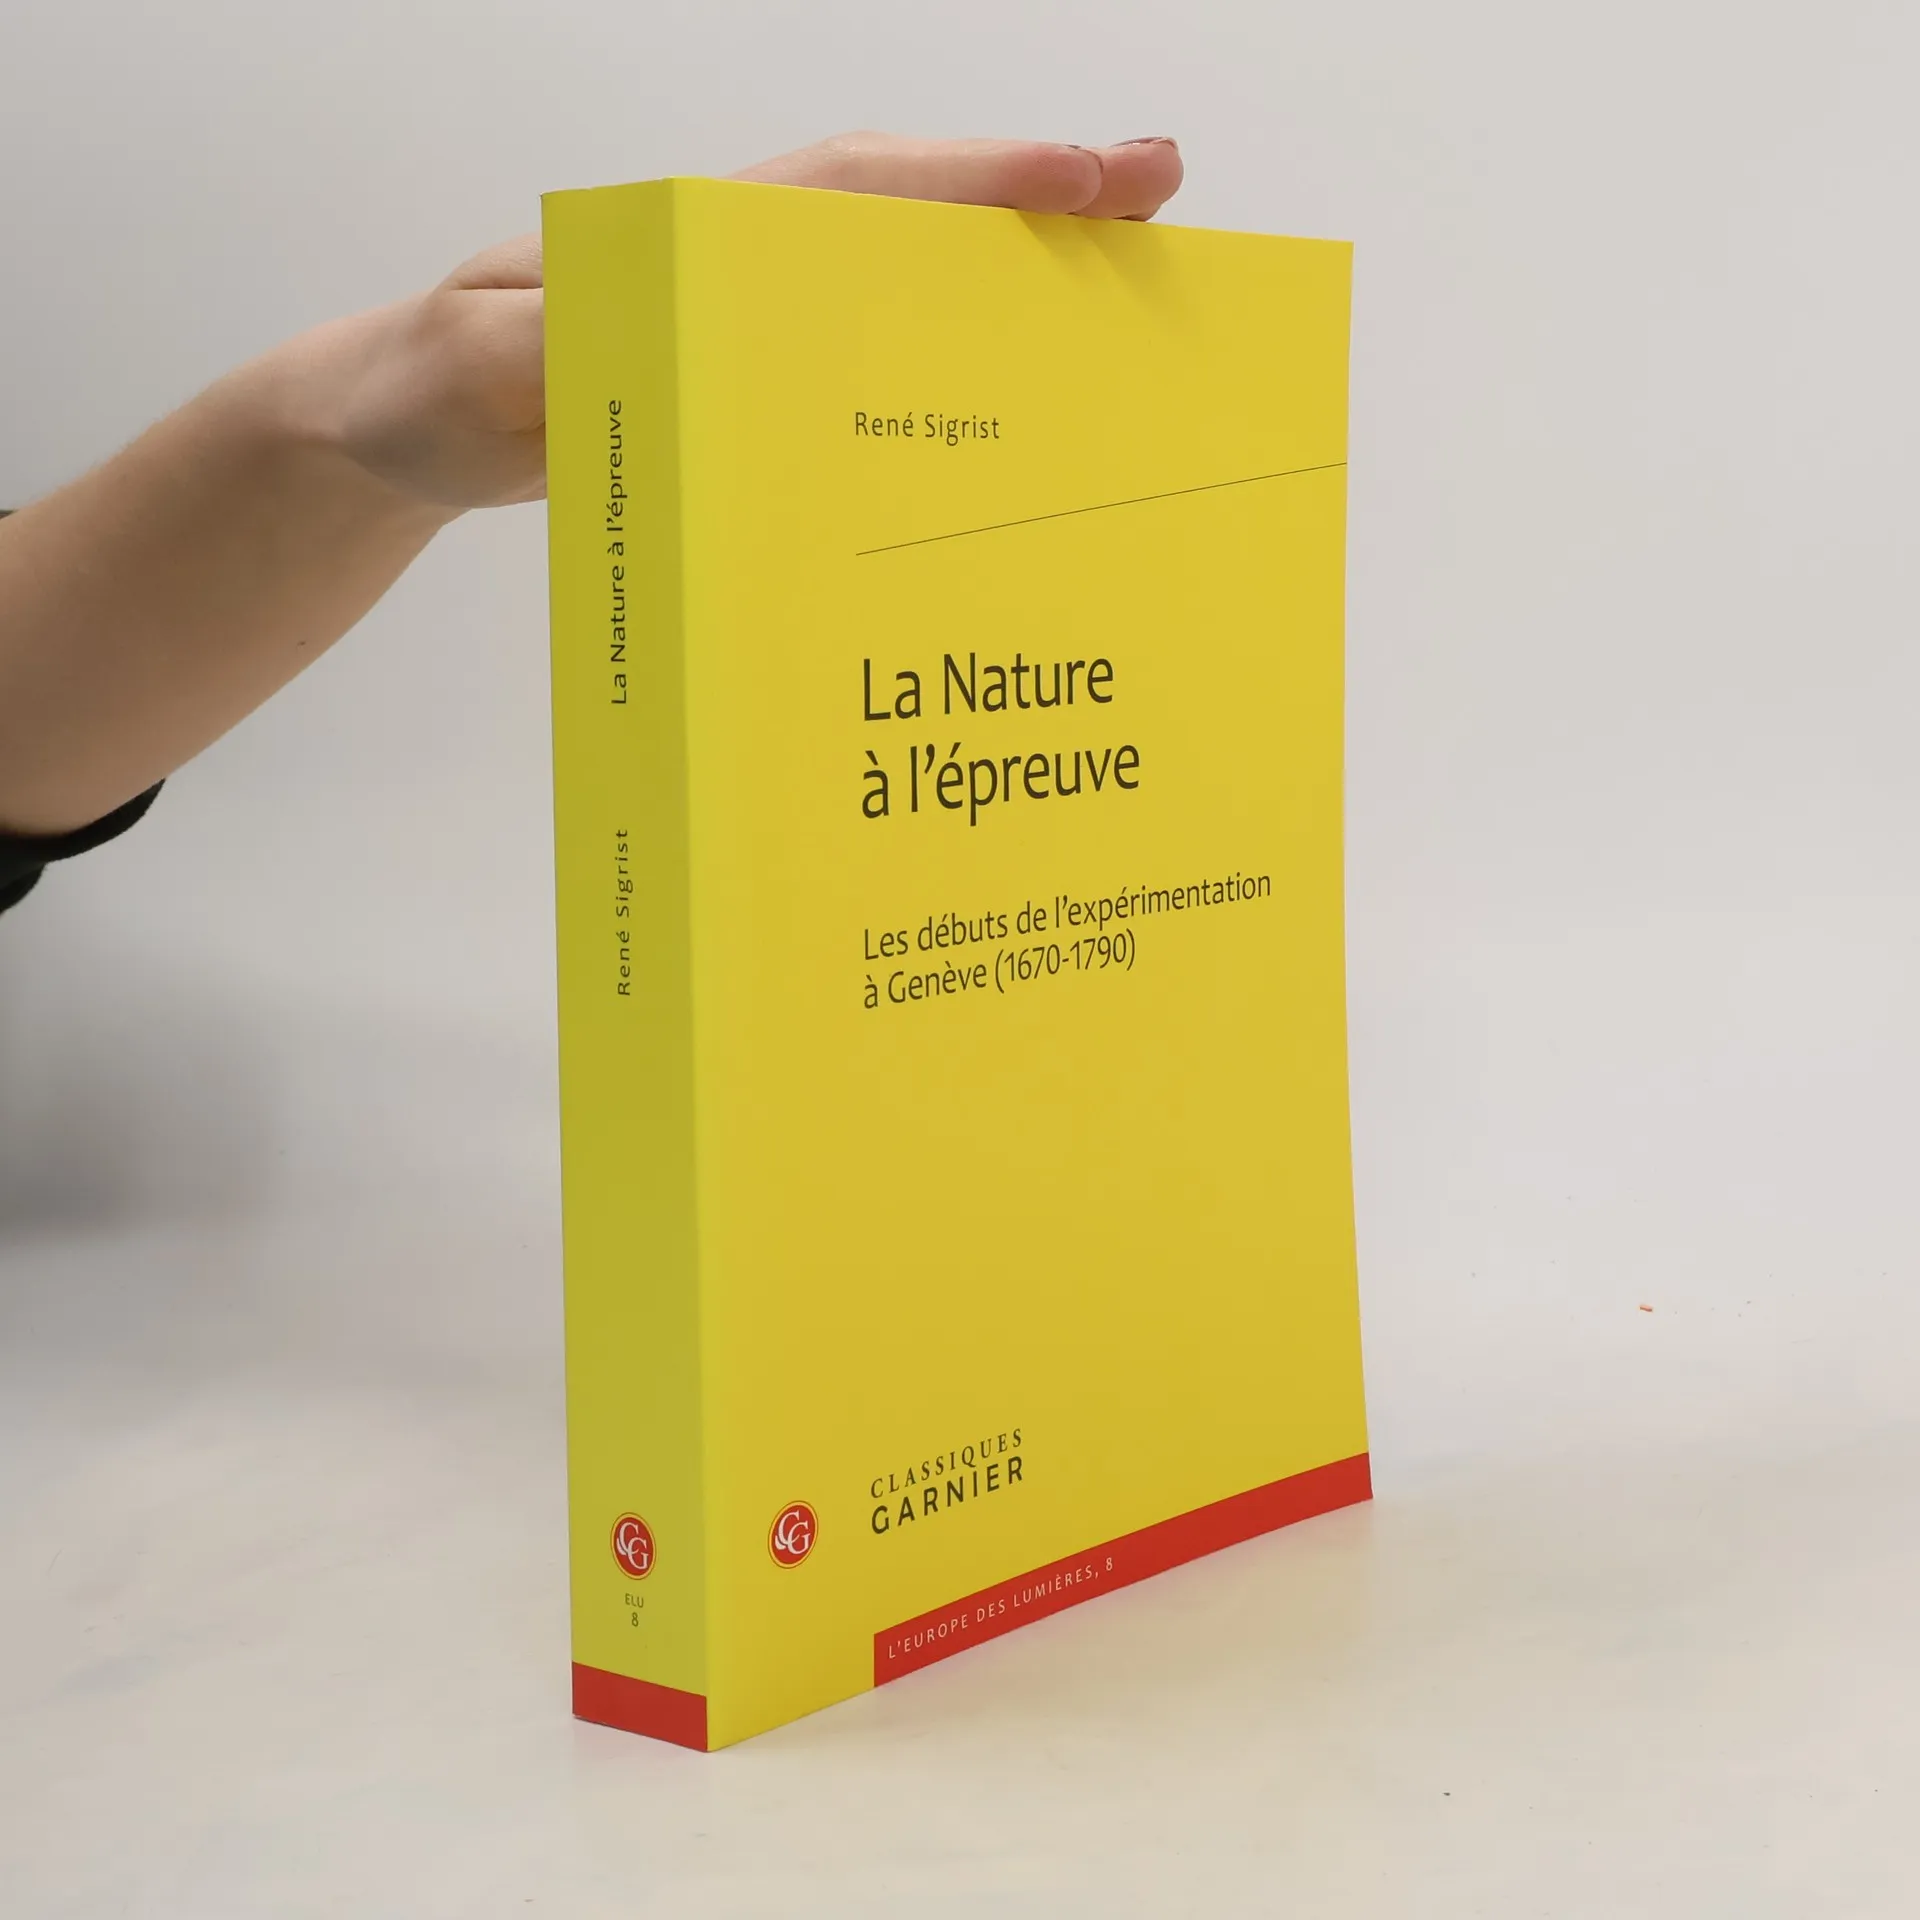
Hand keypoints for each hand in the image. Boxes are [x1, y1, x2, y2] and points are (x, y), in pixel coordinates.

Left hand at [327, 134, 1184, 511]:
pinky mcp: (753, 377)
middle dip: (1032, 200)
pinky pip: (874, 345)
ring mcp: (752, 315)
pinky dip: (958, 342)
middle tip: (1159, 190)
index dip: (966, 187)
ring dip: (1016, 271)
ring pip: (906, 271)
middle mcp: (738, 257)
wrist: (404, 426)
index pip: (848, 193)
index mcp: (686, 237)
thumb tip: (652, 335)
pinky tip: (1022, 370)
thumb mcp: (471, 364)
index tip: (1080, 182)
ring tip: (1133, 273)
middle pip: (908, 210)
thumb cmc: (425, 384)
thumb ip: (548, 344)